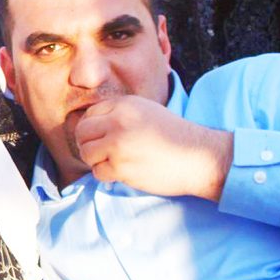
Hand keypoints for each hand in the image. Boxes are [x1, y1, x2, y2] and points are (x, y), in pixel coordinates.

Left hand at [75, 95, 232, 200]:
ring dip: (95, 160)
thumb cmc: (174, 135)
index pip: (90, 114)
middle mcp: (118, 122)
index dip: (92, 128)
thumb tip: (89, 124)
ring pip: (86, 152)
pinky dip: (106, 174)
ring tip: (112, 161)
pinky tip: (121, 171)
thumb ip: (119, 114)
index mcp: (124, 105)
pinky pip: (97, 172)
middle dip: (87, 143)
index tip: (102, 137)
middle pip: (82, 132)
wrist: (198, 156)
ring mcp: (118, 144)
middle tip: (100, 152)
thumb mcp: (146, 111)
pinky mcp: (121, 166)